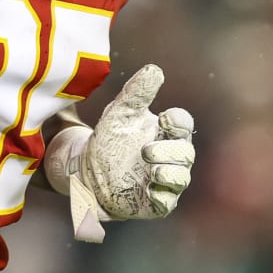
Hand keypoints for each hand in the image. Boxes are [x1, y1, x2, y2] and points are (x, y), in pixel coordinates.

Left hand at [44, 64, 194, 242]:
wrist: (87, 173)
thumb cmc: (109, 140)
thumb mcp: (119, 113)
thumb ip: (136, 92)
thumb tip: (155, 69)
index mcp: (166, 132)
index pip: (184, 123)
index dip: (178, 121)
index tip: (163, 118)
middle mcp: (171, 156)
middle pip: (186, 152)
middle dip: (168, 150)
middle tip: (145, 150)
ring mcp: (165, 181)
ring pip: (181, 177)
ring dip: (168, 171)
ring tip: (149, 168)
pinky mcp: (156, 203)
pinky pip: (167, 201)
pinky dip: (161, 194)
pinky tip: (148, 187)